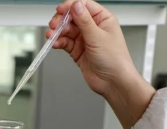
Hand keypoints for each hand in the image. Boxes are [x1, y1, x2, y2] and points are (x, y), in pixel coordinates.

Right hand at [48, 0, 155, 128]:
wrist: (113, 82)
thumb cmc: (115, 60)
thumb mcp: (98, 37)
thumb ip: (84, 20)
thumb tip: (75, 5)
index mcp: (103, 19)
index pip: (84, 6)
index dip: (71, 6)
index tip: (60, 9)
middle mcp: (93, 28)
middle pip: (73, 18)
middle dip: (61, 20)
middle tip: (54, 25)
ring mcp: (85, 39)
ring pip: (67, 31)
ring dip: (57, 32)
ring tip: (51, 36)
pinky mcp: (78, 51)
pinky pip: (65, 43)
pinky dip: (59, 42)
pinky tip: (55, 43)